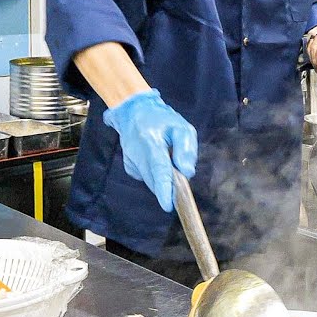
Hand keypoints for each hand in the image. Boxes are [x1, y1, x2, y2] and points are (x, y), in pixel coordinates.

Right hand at [102, 89, 196, 212]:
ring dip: (163, 178)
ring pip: (152, 182)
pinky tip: (156, 158)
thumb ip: (186, 150)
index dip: (164, 188)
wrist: (134, 111)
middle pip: (156, 180)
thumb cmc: (162, 119)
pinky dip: (155, 174)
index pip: (159, 169)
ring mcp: (130, 161)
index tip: (168, 205)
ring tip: (166, 157)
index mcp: (151, 142)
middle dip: (170, 184)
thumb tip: (187, 173)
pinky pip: (147, 178)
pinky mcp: (129, 167)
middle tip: (178, 170)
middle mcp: (137, 153)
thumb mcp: (181, 127)